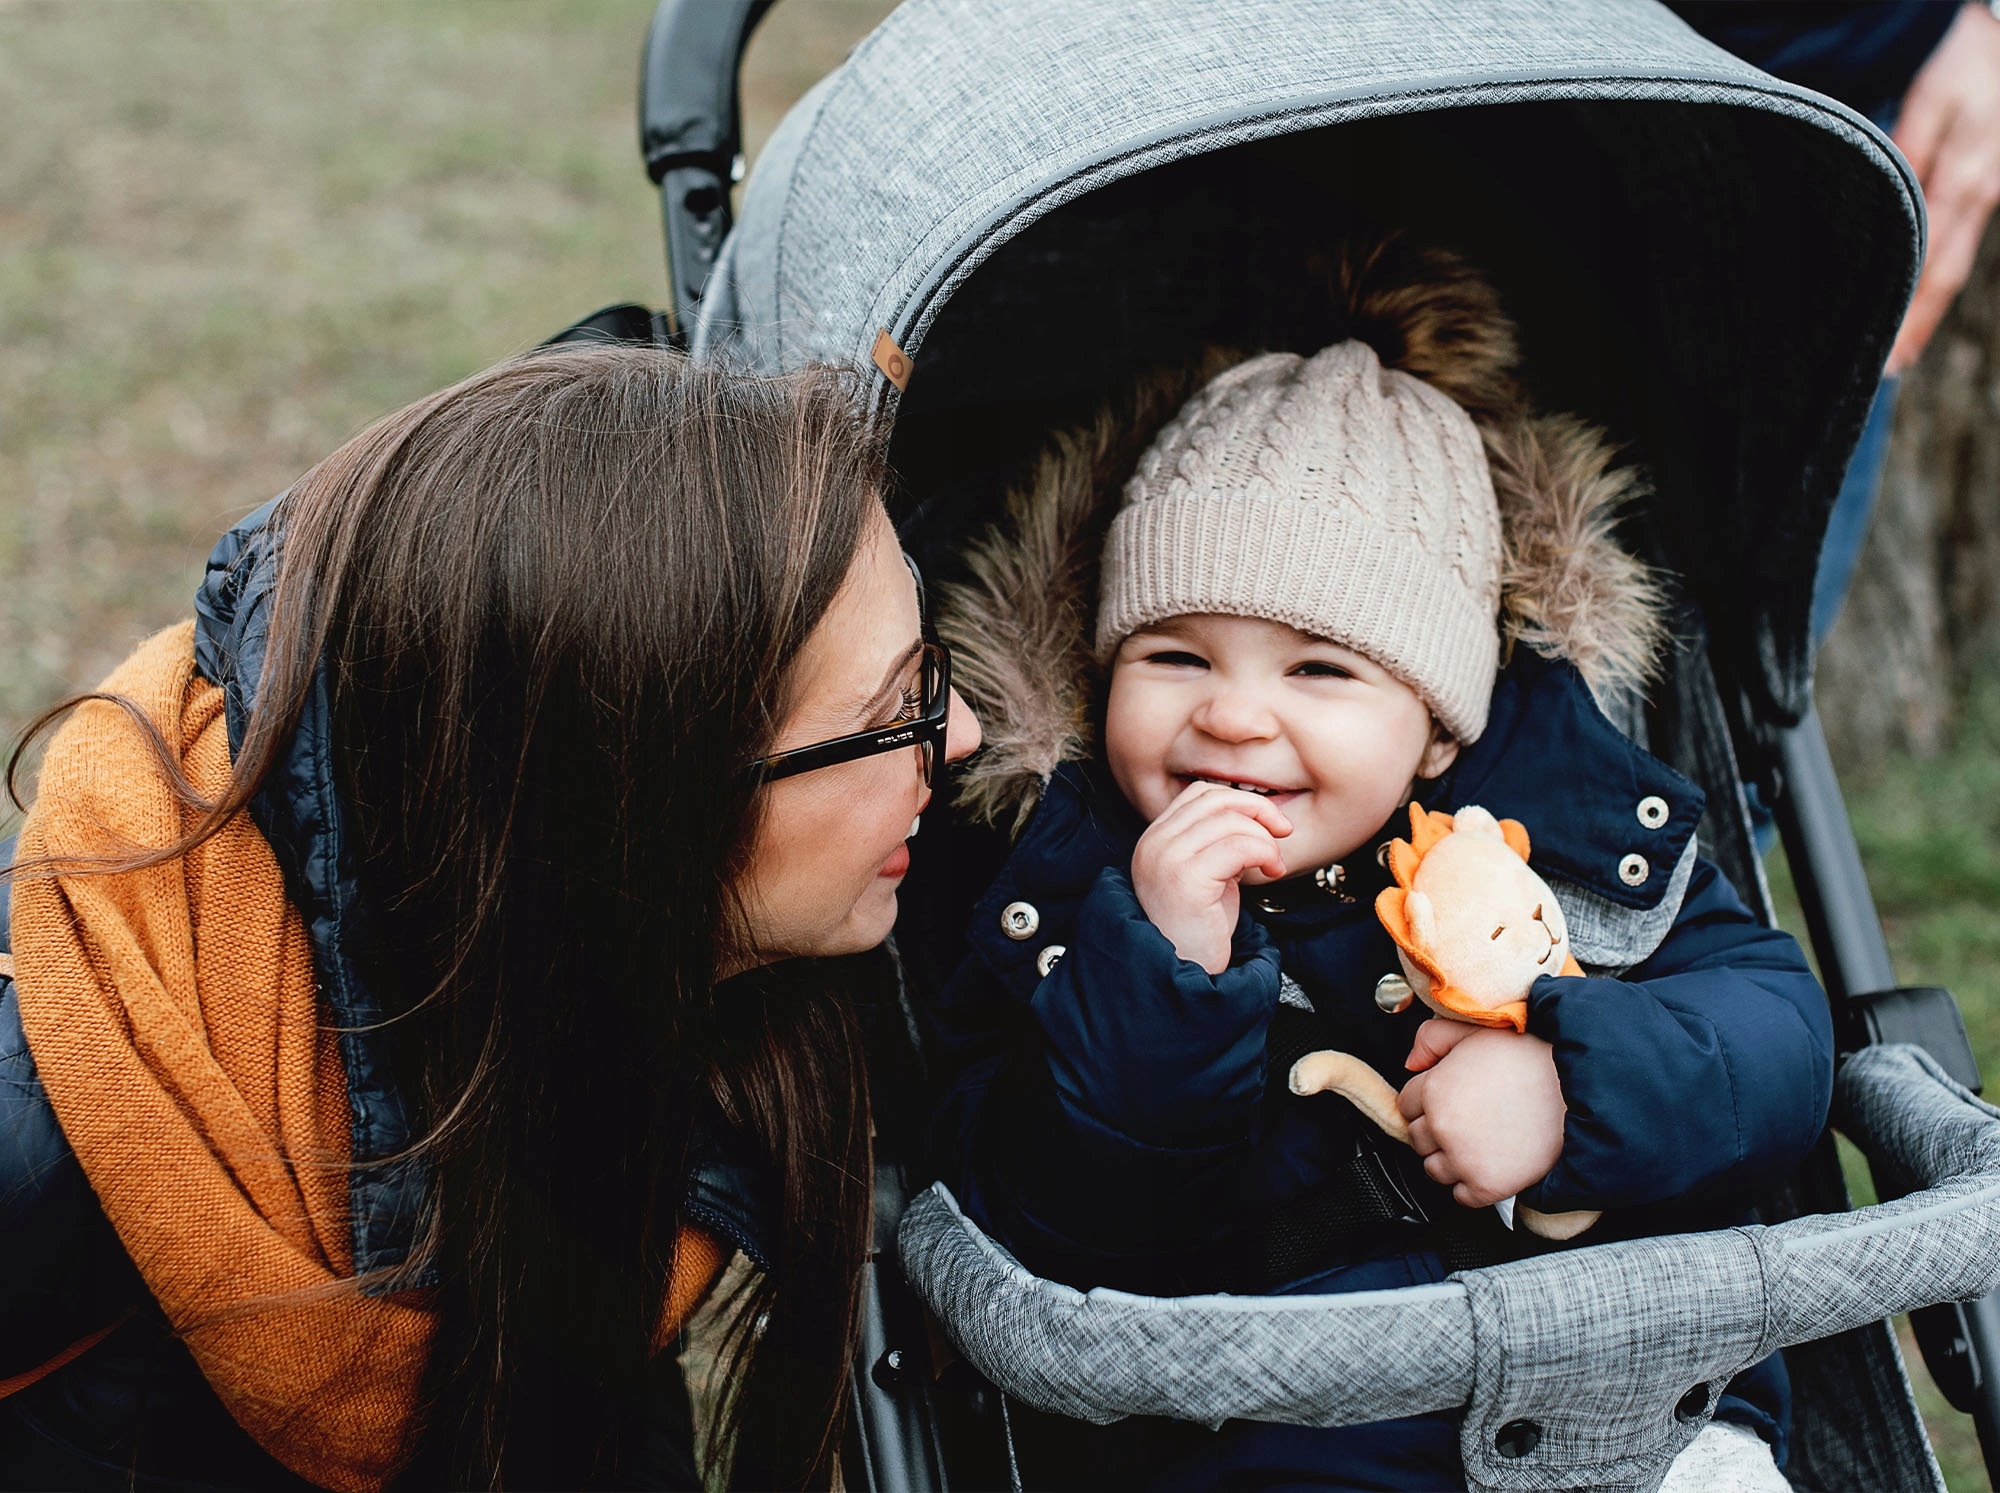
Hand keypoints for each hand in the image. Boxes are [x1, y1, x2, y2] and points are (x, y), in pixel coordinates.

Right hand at [1130, 781, 1288, 974]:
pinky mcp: (1185, 879)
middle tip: (1282, 833)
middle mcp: (1153, 844)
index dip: (1240, 801)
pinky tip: (1269, 872)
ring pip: (1230, 821)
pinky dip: (1263, 852)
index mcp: (1155, 840)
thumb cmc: (1198, 931)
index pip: (1200, 795)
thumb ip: (1216, 844)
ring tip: (1273, 865)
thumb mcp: (1205, 876)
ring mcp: (1166, 859)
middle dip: (1258, 811)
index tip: (1269, 823)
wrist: (1183, 976)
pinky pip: (1238, 846)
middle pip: (1215, 799)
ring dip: (1264, 839)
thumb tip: (1255, 817)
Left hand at [1397, 1019, 1563, 1207]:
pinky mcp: (1488, 1186)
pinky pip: (1462, 1198)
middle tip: (1466, 1122)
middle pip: (1417, 1139)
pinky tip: (1488, 1165)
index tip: (1446, 1102)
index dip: (1426, 1102)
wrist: (1581, 1087)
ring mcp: (1464, 1159)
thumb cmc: (1531, 1057)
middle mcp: (1443, 1126)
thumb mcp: (1475, 1030)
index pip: (1405, 1105)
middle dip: (1436, 1131)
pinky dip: (1471, 1187)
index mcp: (1435, 1089)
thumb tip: (1411, 1063)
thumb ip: (1433, 1037)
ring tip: (1479, 1143)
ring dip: (1450, 1160)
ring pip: (1434, 1170)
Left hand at [1888, 2, 1999, 371]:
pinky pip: (1957, 249)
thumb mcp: (1930, 103)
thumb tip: (1883, 203)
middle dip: (1913, 327)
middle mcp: (1979, 197)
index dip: (1907, 309)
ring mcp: (1986, 197)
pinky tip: (1916, 307)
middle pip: (1942, 277)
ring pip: (1952, 268)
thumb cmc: (1959, 71)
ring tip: (1898, 357)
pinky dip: (1934, 284)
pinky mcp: (1983, 194)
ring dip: (1924, 313)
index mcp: (1962, 180)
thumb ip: (1905, 154)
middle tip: (1885, 372)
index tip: (1882, 349)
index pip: (1930, 262)